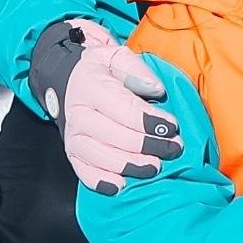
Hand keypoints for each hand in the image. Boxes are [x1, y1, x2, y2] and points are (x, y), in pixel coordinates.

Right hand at [26, 20, 174, 190]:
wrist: (69, 81)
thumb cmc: (101, 71)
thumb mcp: (116, 56)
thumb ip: (136, 69)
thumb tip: (155, 89)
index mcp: (89, 86)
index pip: (123, 107)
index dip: (149, 120)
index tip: (172, 126)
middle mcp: (78, 114)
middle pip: (114, 136)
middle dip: (147, 145)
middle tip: (173, 148)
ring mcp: (73, 136)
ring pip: (100, 157)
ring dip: (130, 165)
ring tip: (154, 167)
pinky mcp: (73, 153)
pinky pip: (84, 172)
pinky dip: (101, 182)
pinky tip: (121, 185)